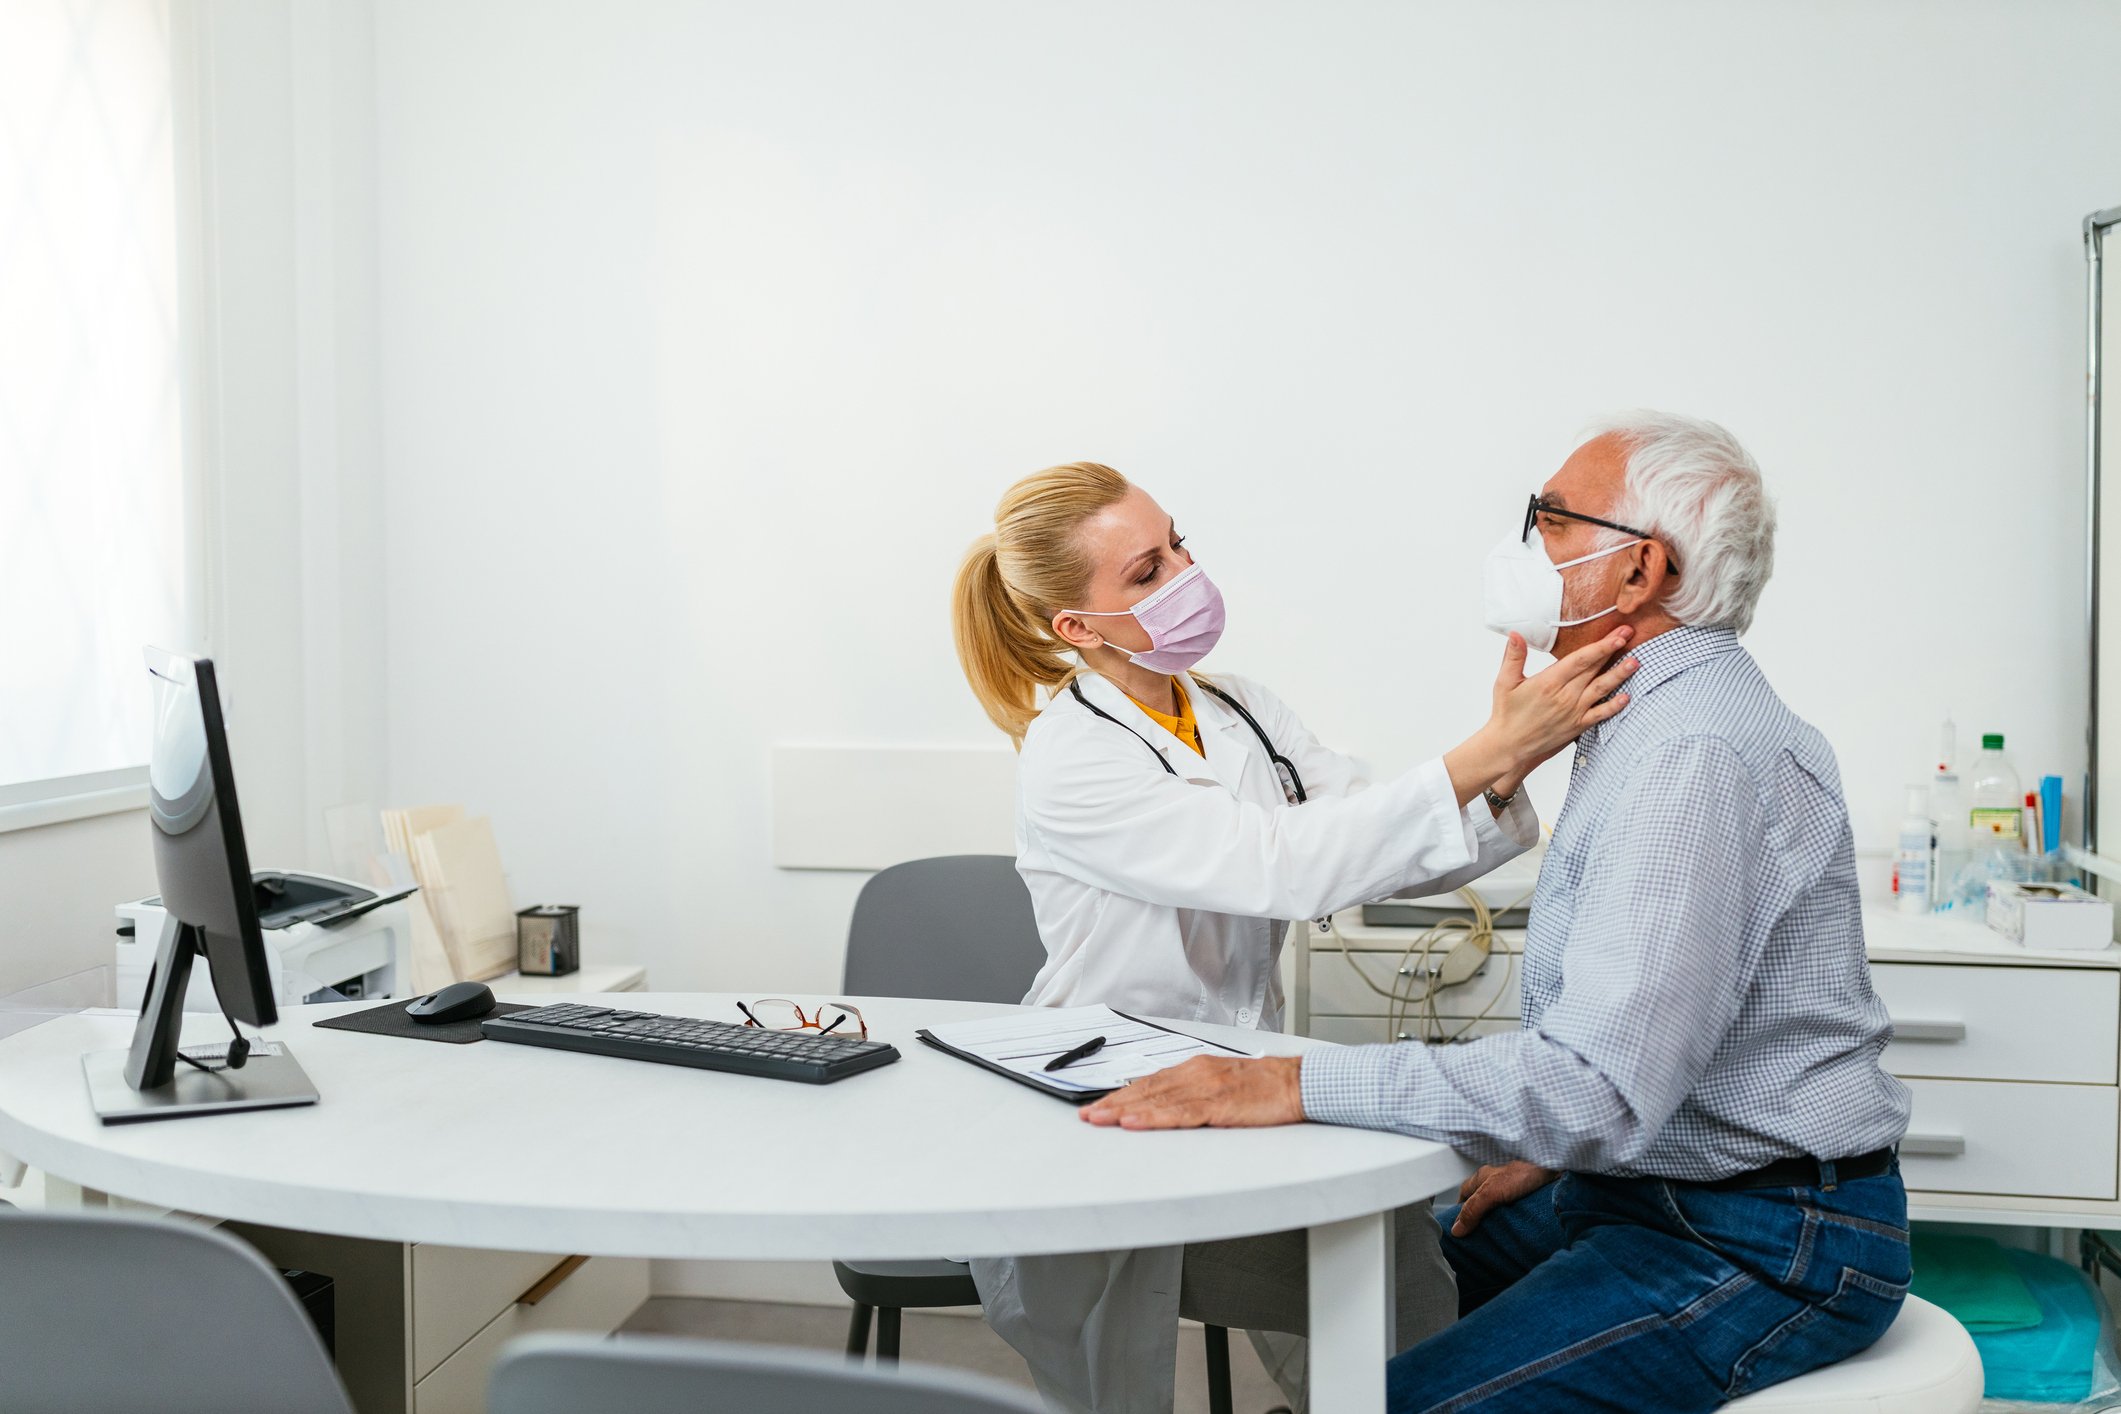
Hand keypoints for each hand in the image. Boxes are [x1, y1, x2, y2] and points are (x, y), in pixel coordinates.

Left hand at [1079, 1055, 1304, 1129]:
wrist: (1297, 1082)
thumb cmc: (1265, 1086)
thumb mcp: (1223, 1082)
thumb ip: (1195, 1089)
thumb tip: (1167, 1102)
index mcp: (1196, 1068)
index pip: (1150, 1082)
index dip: (1121, 1094)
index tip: (1099, 1105)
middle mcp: (1196, 1074)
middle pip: (1146, 1090)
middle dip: (1113, 1103)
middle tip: (1088, 1116)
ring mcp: (1206, 1089)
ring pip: (1156, 1101)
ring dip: (1124, 1111)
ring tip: (1100, 1120)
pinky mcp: (1218, 1105)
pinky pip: (1179, 1113)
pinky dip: (1153, 1118)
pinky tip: (1135, 1123)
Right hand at [1450, 1160, 1557, 1236]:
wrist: (1558, 1166)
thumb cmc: (1526, 1170)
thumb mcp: (1492, 1192)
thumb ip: (1473, 1209)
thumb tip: (1457, 1229)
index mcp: (1484, 1176)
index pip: (1465, 1194)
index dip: (1460, 1210)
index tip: (1458, 1228)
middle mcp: (1497, 1179)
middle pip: (1481, 1198)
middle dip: (1478, 1215)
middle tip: (1477, 1234)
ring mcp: (1514, 1185)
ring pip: (1499, 1203)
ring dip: (1497, 1217)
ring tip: (1498, 1235)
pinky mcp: (1530, 1192)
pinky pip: (1517, 1207)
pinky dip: (1514, 1217)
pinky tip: (1517, 1226)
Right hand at [1486, 628, 1636, 769]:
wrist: (1509, 746)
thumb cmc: (1507, 713)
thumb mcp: (1504, 682)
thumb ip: (1513, 657)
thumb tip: (1516, 634)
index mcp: (1548, 682)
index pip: (1580, 659)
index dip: (1601, 645)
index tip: (1616, 634)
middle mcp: (1565, 696)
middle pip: (1594, 669)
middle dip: (1614, 650)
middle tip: (1630, 634)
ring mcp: (1574, 712)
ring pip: (1602, 689)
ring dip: (1619, 675)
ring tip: (1636, 662)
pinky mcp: (1577, 726)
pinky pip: (1600, 714)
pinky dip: (1615, 706)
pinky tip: (1627, 697)